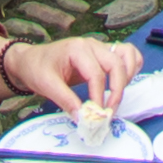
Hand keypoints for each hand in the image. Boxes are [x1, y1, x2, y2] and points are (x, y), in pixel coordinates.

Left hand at [16, 39, 137, 119]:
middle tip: (109, 111)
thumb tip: (83, 118)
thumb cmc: (37, 68)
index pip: (97, 74)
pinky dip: (131, 67)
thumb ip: (66, 101)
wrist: (31, 60)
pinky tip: (123, 83)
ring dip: (128, 75)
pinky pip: (126, 54)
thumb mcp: (46, 85)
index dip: (99, 97)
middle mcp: (92, 45)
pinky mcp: (102, 54)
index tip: (97, 115)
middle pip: (116, 64)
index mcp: (77, 49)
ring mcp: (99, 47)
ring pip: (127, 55)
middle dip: (117, 90)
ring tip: (116, 96)